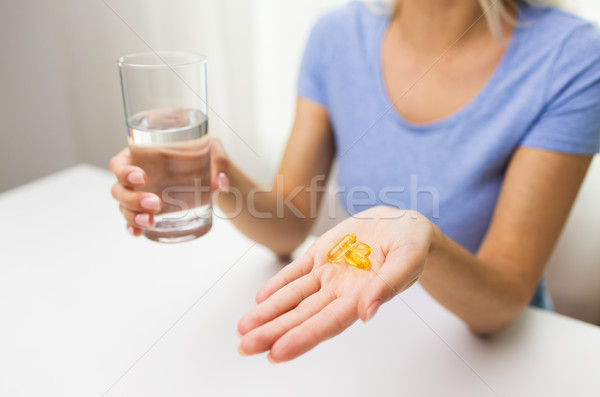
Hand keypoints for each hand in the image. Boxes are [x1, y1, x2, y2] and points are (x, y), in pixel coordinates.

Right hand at [109, 136, 229, 235]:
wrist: (211, 174)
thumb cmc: (205, 154)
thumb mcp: (213, 148)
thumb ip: (219, 162)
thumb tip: (220, 183)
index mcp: (142, 156)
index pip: (119, 163)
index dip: (123, 171)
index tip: (142, 177)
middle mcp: (136, 176)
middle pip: (119, 189)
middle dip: (132, 199)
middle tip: (155, 203)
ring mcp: (140, 195)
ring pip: (124, 207)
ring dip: (133, 216)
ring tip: (151, 221)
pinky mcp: (148, 210)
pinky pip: (133, 220)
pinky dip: (133, 227)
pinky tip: (139, 233)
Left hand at [237, 206, 434, 361]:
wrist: (402, 224)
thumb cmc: (411, 244)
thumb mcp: (407, 260)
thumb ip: (388, 285)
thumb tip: (367, 312)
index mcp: (361, 297)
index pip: (327, 323)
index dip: (302, 338)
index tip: (277, 353)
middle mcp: (339, 291)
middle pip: (301, 316)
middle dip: (273, 331)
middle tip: (245, 347)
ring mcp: (327, 273)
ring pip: (292, 296)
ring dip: (268, 312)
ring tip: (243, 329)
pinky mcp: (320, 254)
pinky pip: (295, 271)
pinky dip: (277, 284)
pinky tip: (260, 299)